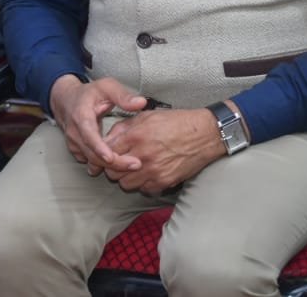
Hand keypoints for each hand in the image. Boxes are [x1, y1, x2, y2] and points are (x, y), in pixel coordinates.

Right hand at [49, 75, 146, 174]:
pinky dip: (103, 165)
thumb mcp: (106, 87)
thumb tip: (140, 102)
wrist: (65, 99)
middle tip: (135, 164)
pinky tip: (118, 165)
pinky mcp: (76, 149)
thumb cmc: (87, 93)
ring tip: (131, 166)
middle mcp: (75, 131)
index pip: (88, 135)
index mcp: (81, 115)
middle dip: (114, 162)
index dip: (99, 147)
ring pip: (91, 160)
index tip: (110, 157)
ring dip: (111, 166)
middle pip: (92, 153)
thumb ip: (123, 96)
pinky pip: (89, 161)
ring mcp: (74, 142)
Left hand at [101, 108, 225, 193]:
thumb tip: (106, 139)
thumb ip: (123, 128)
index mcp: (136, 136)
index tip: (104, 154)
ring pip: (125, 184)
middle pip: (112, 172)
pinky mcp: (164, 182)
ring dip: (125, 178)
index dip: (102, 154)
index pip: (106, 153)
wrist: (204, 134)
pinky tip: (146, 174)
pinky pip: (143, 189)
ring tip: (131, 169)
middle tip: (117, 162)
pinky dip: (142, 184)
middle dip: (111, 168)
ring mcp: (154, 171)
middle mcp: (143, 155)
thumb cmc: (175, 122)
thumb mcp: (145, 116)